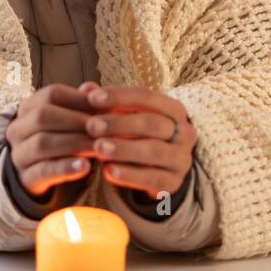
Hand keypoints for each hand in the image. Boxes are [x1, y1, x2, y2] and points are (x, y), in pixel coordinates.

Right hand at [4, 84, 98, 197]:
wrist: (39, 172)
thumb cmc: (59, 137)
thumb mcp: (69, 118)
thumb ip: (81, 103)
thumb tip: (94, 88)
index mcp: (29, 107)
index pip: (51, 94)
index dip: (79, 99)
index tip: (105, 106)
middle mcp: (18, 128)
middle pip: (43, 116)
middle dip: (76, 121)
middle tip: (104, 128)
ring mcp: (19, 153)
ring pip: (41, 144)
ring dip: (74, 144)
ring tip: (98, 148)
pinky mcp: (25, 177)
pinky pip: (42, 171)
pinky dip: (65, 168)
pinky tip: (85, 167)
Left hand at [79, 83, 195, 200]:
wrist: (160, 171)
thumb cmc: (139, 137)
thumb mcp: (128, 118)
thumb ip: (108, 104)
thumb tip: (86, 88)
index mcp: (174, 109)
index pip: (147, 96)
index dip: (119, 96)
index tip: (92, 98)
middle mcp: (184, 132)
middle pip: (152, 123)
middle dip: (119, 124)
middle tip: (91, 126)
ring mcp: (182, 158)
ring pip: (154, 151)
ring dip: (124, 148)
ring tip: (98, 148)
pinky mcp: (174, 183)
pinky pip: (153, 178)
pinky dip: (130, 175)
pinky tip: (108, 171)